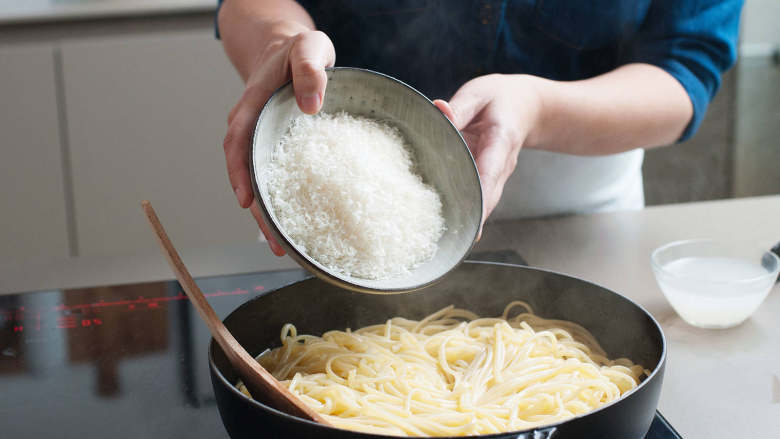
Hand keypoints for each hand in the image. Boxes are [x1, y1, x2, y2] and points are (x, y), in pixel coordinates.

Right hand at [223, 24, 334, 255]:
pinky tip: (297, 225)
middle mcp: (251, 128)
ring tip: (284, 248)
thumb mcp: (309, 49)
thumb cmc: (298, 51)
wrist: (290, 52)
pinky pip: (276, 178)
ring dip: (268, 214)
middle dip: (257, 210)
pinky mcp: (277, 150)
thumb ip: (310, 70)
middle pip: (246, 173)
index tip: (247, 201)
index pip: (238, 143)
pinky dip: (282, 201)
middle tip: (274, 244)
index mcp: (252, 107)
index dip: (240, 173)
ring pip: (259, 182)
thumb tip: (311, 106)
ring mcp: (262, 141)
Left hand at [434, 74, 542, 234]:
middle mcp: (503, 164)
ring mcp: (499, 176)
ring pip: (486, 203)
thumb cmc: (501, 98)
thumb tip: (438, 110)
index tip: (473, 213)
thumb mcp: (479, 94)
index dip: (481, 192)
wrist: (529, 107)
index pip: (491, 169)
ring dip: (471, 219)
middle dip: (474, 217)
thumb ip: (459, 107)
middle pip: (489, 196)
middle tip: (452, 238)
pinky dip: (468, 212)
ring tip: (448, 238)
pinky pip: (481, 200)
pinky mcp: (491, 182)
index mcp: (501, 140)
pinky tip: (449, 226)